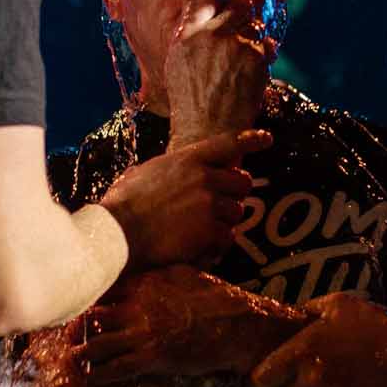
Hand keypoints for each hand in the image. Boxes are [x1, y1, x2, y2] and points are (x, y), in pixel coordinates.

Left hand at [82, 266, 301, 383]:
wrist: (237, 325)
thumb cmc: (216, 298)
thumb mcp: (186, 274)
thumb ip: (159, 273)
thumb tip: (146, 272)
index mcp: (146, 283)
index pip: (105, 289)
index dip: (89, 299)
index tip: (78, 305)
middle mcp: (138, 305)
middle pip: (93, 316)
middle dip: (77, 326)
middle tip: (66, 335)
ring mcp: (143, 332)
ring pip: (97, 344)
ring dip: (82, 353)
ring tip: (72, 358)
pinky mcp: (151, 358)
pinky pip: (115, 369)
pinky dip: (99, 375)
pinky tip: (92, 378)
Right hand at [101, 129, 269, 269]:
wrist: (119, 234)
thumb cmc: (123, 204)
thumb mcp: (145, 173)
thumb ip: (168, 170)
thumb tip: (166, 174)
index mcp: (188, 159)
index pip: (227, 143)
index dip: (250, 140)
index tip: (267, 138)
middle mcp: (205, 178)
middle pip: (242, 182)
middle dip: (234, 194)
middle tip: (220, 204)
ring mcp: (210, 205)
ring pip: (237, 212)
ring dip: (223, 222)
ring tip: (200, 230)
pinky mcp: (211, 231)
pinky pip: (227, 237)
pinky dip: (216, 245)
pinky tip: (198, 248)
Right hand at [165, 4, 271, 143]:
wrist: (207, 132)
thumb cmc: (190, 104)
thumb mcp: (177, 65)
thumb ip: (188, 36)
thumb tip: (198, 11)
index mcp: (186, 36)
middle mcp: (210, 34)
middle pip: (238, 5)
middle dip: (243, 15)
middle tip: (242, 31)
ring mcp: (234, 43)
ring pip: (255, 25)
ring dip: (255, 39)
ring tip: (246, 61)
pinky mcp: (256, 57)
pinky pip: (268, 44)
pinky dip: (266, 56)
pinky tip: (256, 72)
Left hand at [251, 292, 386, 386]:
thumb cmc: (374, 320)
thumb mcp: (336, 304)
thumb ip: (306, 312)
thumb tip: (287, 317)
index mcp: (304, 351)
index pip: (263, 380)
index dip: (263, 378)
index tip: (269, 374)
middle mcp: (314, 380)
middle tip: (295, 380)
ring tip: (323, 385)